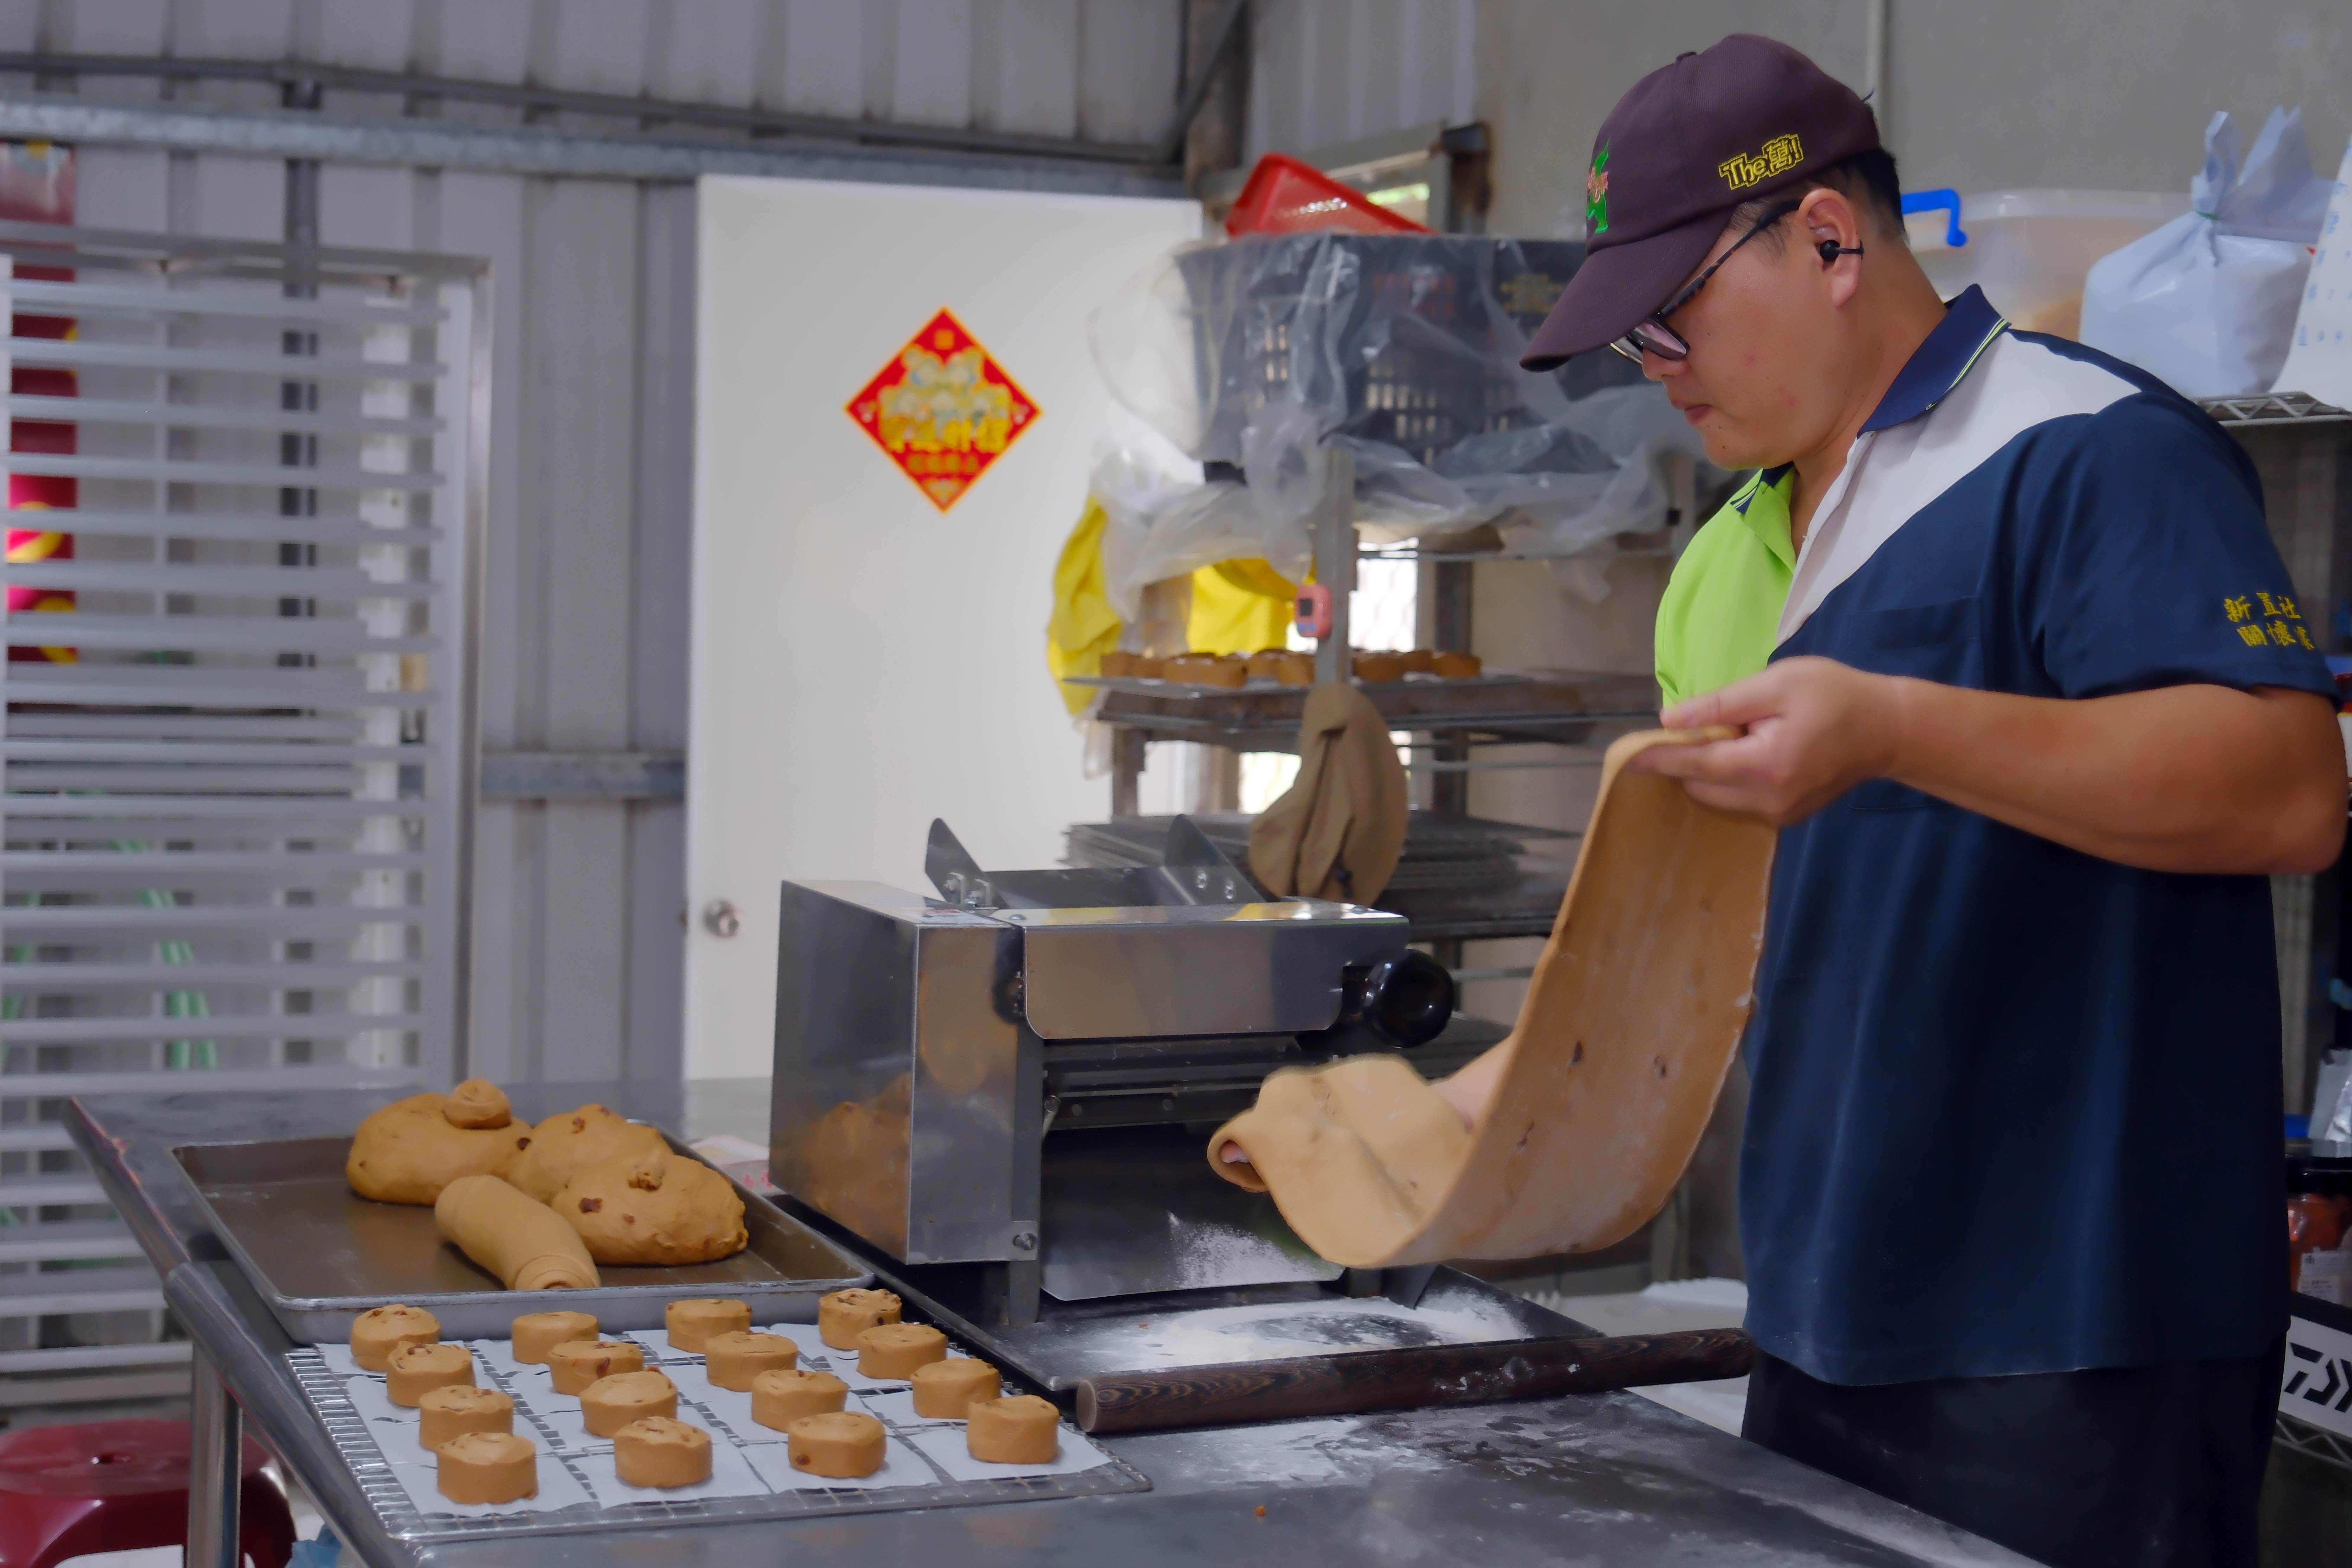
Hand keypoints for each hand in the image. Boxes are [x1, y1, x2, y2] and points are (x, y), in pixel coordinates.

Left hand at [1632, 657, 1904, 824]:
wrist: (1888, 728)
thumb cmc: (1834, 695)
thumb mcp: (1776, 684)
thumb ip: (1721, 705)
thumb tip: (1671, 719)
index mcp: (1764, 765)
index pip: (1694, 765)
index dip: (1658, 757)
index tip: (1625, 756)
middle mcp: (1768, 800)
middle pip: (1701, 785)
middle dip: (1686, 760)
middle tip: (1694, 727)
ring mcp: (1778, 814)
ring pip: (1717, 798)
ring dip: (1708, 771)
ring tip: (1731, 736)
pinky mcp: (1786, 817)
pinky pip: (1738, 803)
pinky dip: (1728, 781)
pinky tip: (1745, 753)